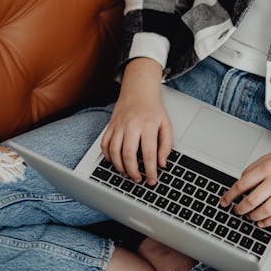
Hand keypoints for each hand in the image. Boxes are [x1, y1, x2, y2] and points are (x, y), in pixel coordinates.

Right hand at [101, 58, 171, 184]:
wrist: (138, 90)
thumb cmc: (153, 109)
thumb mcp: (166, 124)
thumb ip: (166, 145)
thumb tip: (162, 163)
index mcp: (148, 125)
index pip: (149, 153)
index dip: (150, 170)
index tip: (152, 180)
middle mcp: (131, 125)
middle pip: (128, 154)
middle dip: (133, 171)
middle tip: (138, 179)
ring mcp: (118, 125)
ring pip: (114, 151)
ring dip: (119, 167)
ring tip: (127, 174)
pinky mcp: (110, 126)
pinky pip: (104, 145)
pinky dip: (108, 156)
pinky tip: (115, 162)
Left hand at [219, 136, 270, 227]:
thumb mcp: (268, 158)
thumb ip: (253, 169)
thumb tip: (239, 183)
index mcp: (266, 168)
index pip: (241, 185)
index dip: (230, 196)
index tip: (224, 201)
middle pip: (251, 201)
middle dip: (240, 209)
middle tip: (236, 211)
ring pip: (264, 211)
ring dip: (252, 217)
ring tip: (248, 216)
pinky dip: (267, 222)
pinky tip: (261, 222)